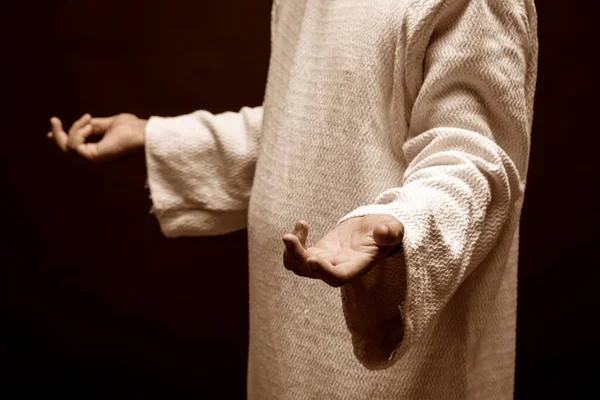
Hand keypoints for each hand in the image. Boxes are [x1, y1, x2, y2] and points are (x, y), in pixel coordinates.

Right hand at [47, 113, 146, 162]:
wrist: (147, 135)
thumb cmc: (136, 130)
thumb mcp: (111, 124)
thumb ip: (96, 126)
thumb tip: (84, 123)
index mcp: (101, 152)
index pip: (76, 149)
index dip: (62, 139)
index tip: (52, 126)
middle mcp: (96, 160)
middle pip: (68, 151)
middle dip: (59, 136)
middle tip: (54, 120)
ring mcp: (94, 162)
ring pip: (68, 148)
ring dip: (74, 129)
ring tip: (88, 119)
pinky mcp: (94, 159)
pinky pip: (73, 145)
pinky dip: (78, 132)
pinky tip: (89, 123)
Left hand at [282, 215, 403, 286]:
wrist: (375, 230)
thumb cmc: (386, 230)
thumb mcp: (394, 228)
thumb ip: (390, 232)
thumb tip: (381, 232)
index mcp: (357, 266)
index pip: (338, 278)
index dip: (324, 272)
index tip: (314, 259)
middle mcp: (338, 268)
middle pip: (311, 273)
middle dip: (297, 257)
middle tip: (288, 237)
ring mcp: (325, 261)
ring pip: (299, 267)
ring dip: (290, 252)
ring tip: (293, 231)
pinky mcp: (317, 252)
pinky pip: (297, 253)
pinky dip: (294, 240)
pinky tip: (302, 224)